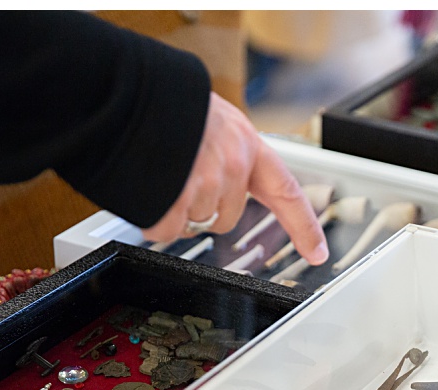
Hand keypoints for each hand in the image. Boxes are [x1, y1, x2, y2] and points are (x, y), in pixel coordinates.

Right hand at [142, 92, 328, 264]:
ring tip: (160, 172)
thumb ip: (228, 153)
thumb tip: (228, 183)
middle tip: (179, 177)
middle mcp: (232, 163)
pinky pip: (167, 230)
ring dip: (175, 208)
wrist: (119, 90)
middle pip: (227, 218)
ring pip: (196, 223)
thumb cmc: (160, 104)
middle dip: (205, 208)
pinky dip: (153, 218)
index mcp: (246, 142)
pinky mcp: (174, 199)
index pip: (286, 192)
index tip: (318, 252)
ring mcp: (204, 182)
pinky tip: (147, 187)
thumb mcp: (210, 119)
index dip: (304, 226)